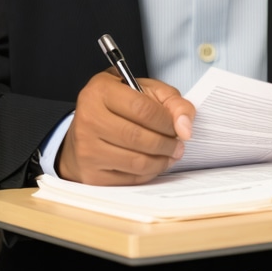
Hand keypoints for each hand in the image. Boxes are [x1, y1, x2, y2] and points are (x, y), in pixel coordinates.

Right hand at [57, 70, 194, 185]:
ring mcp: (86, 148)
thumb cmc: (121, 107)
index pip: (143, 109)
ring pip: (136, 161)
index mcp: (101, 92)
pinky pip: (130, 178)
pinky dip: (149, 173)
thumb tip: (185, 128)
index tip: (179, 127)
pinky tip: (154, 163)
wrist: (89, 127)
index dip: (168, 121)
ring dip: (162, 160)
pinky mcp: (90, 173)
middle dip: (167, 144)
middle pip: (138, 137)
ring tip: (170, 153)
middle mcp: (89, 118)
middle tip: (178, 144)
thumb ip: (173, 102)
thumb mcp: (149, 92)